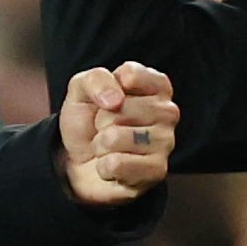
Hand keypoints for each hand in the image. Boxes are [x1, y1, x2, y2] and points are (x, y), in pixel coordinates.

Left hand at [59, 62, 176, 203]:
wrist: (79, 162)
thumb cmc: (88, 121)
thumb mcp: (81, 89)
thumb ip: (96, 79)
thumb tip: (115, 101)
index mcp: (156, 86)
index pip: (131, 74)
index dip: (106, 88)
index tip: (106, 100)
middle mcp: (168, 112)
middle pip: (121, 108)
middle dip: (100, 120)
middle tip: (104, 128)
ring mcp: (166, 142)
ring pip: (115, 137)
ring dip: (100, 145)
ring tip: (108, 147)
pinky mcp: (157, 171)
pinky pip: (117, 164)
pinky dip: (104, 167)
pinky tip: (112, 166)